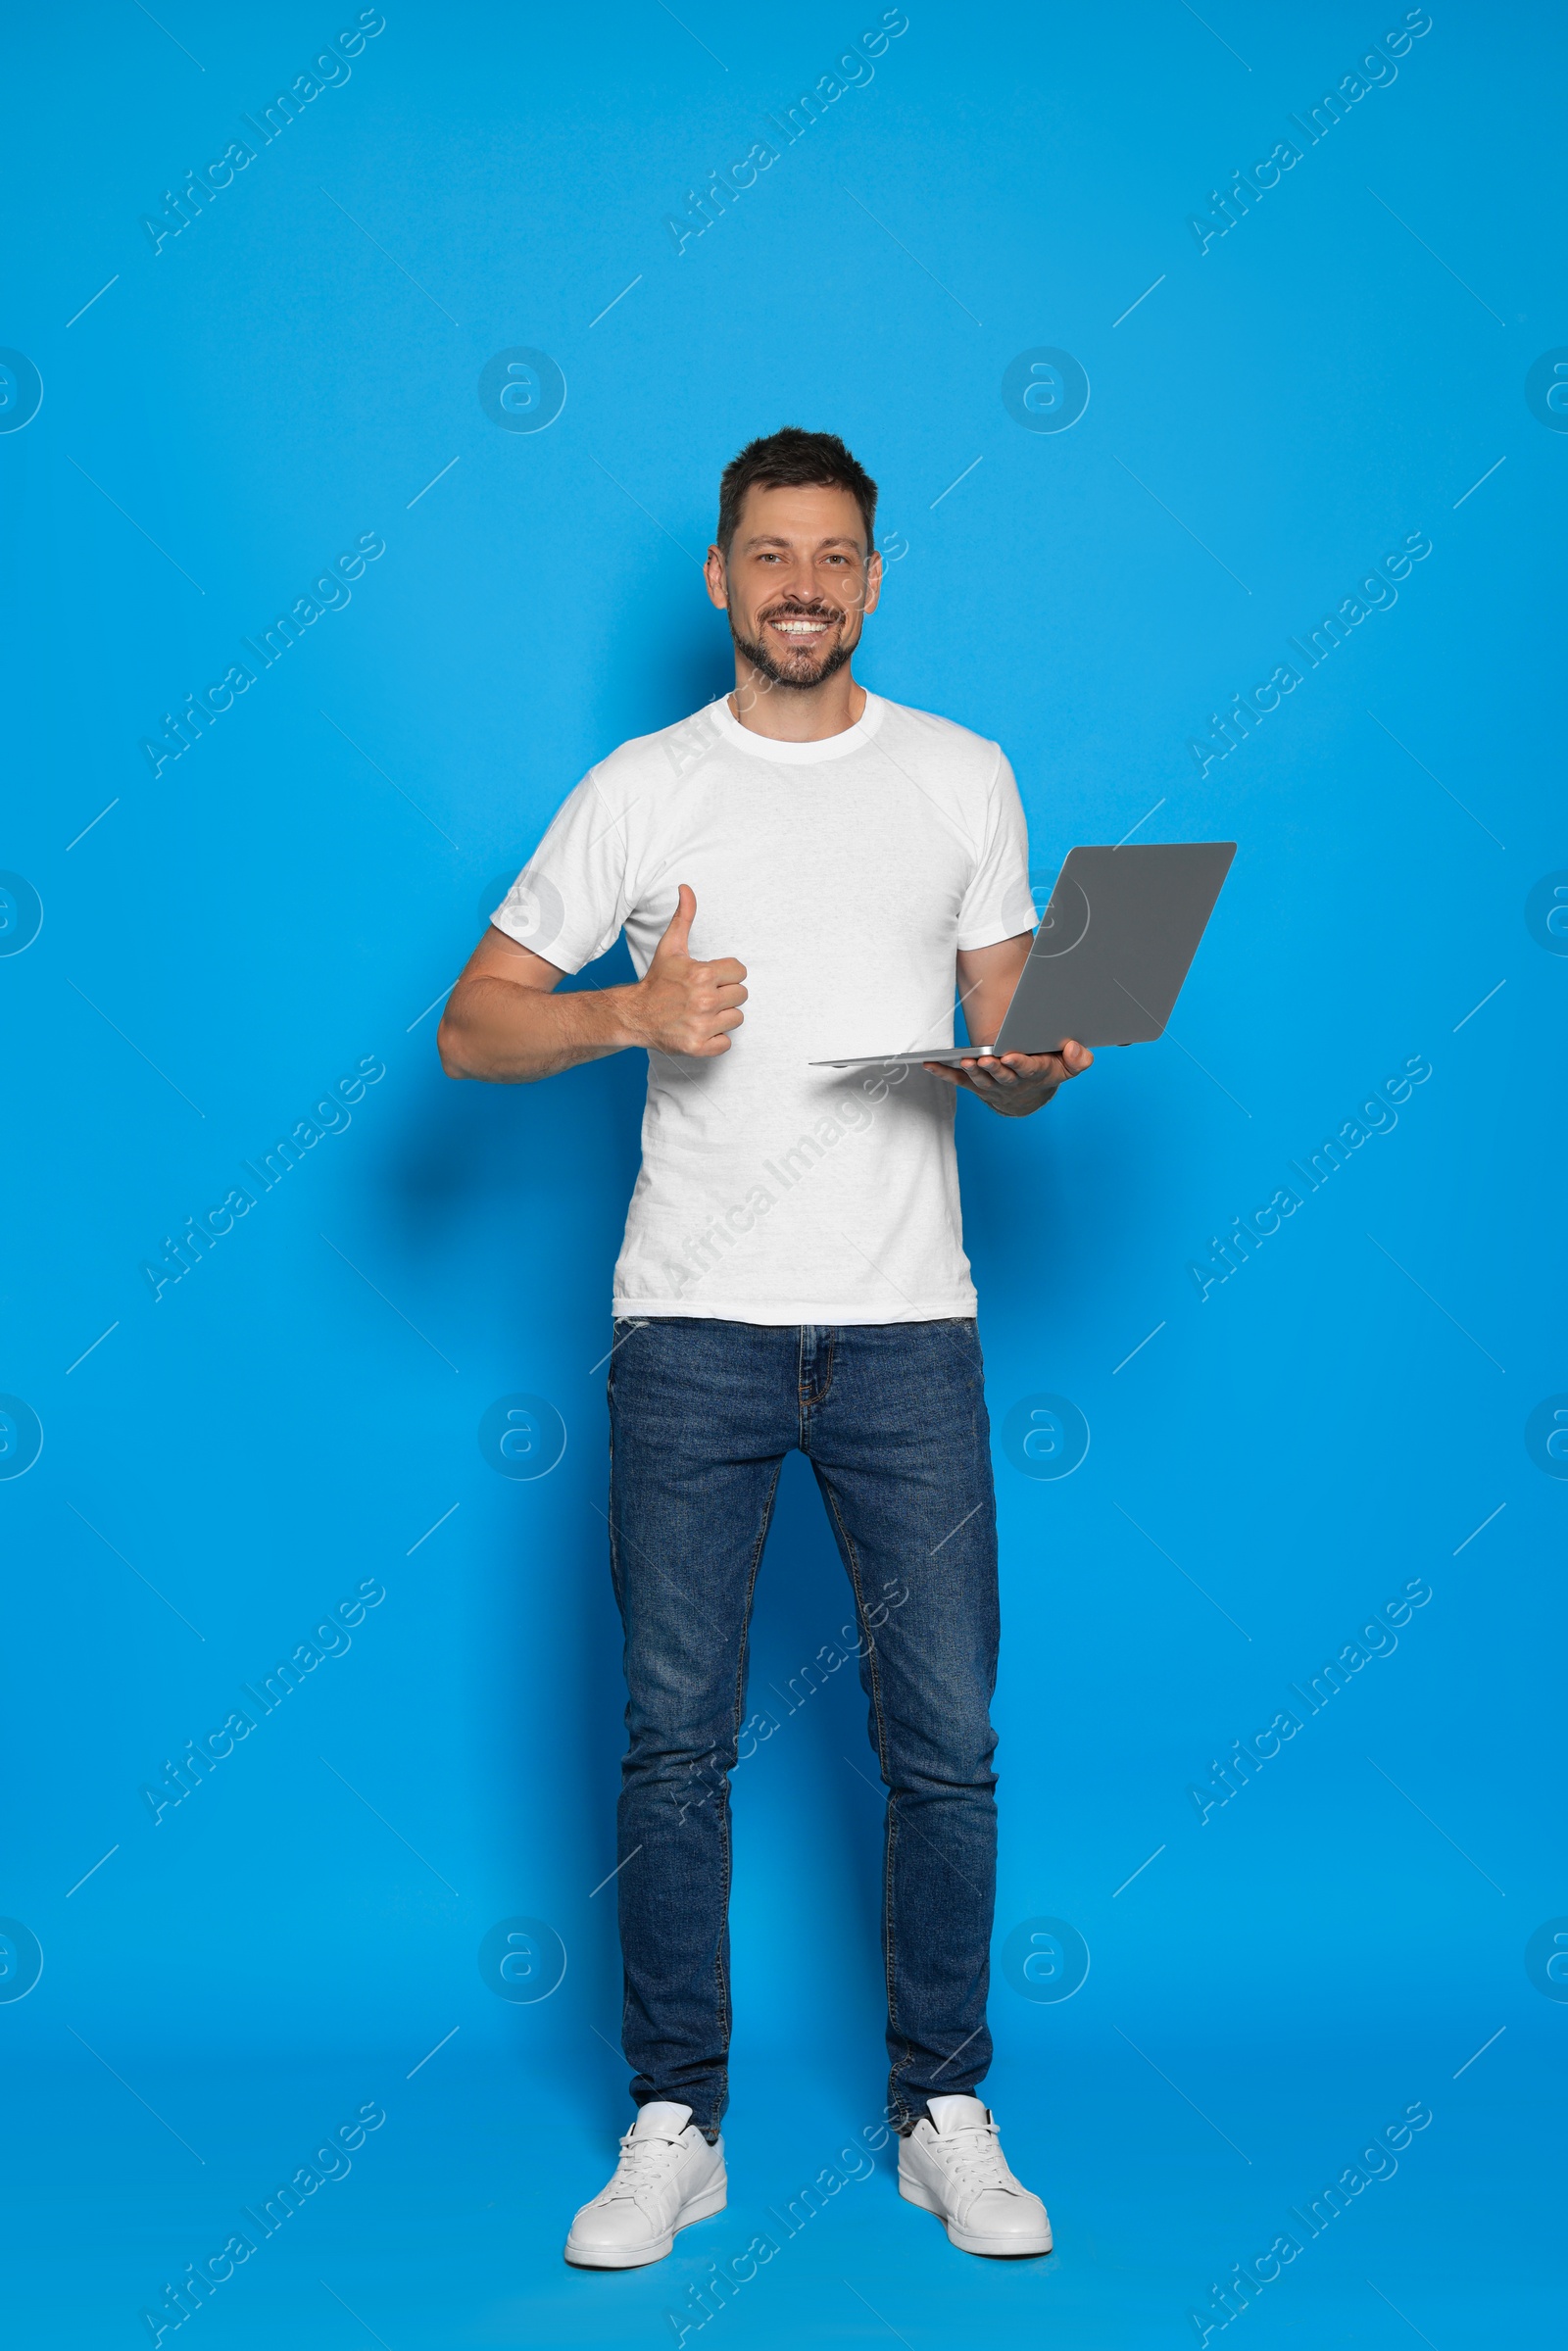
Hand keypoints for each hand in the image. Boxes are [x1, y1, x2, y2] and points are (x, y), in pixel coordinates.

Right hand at [624, 885, 746, 1057]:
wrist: (635, 1015)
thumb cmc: (657, 980)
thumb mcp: (670, 947)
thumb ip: (684, 917)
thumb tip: (686, 888)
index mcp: (703, 974)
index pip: (740, 972)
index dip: (726, 974)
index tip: (710, 979)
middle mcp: (705, 1000)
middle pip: (741, 995)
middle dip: (725, 995)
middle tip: (704, 996)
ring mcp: (702, 1025)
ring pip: (737, 1018)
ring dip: (723, 1017)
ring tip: (702, 1012)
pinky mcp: (699, 1047)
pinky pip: (727, 1043)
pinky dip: (716, 1039)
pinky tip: (700, 1029)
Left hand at [923, 1038, 1092, 1115]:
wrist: (1028, 1098)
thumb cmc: (1048, 1072)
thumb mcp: (1068, 1067)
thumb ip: (1078, 1059)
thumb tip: (1075, 1048)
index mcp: (1034, 1073)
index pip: (1028, 1068)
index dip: (1019, 1063)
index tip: (1011, 1056)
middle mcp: (1011, 1082)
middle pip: (1001, 1075)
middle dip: (993, 1068)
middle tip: (984, 1060)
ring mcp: (991, 1085)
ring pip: (980, 1079)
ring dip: (972, 1071)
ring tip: (964, 1061)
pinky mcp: (975, 1085)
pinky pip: (957, 1080)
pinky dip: (942, 1072)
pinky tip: (929, 1064)